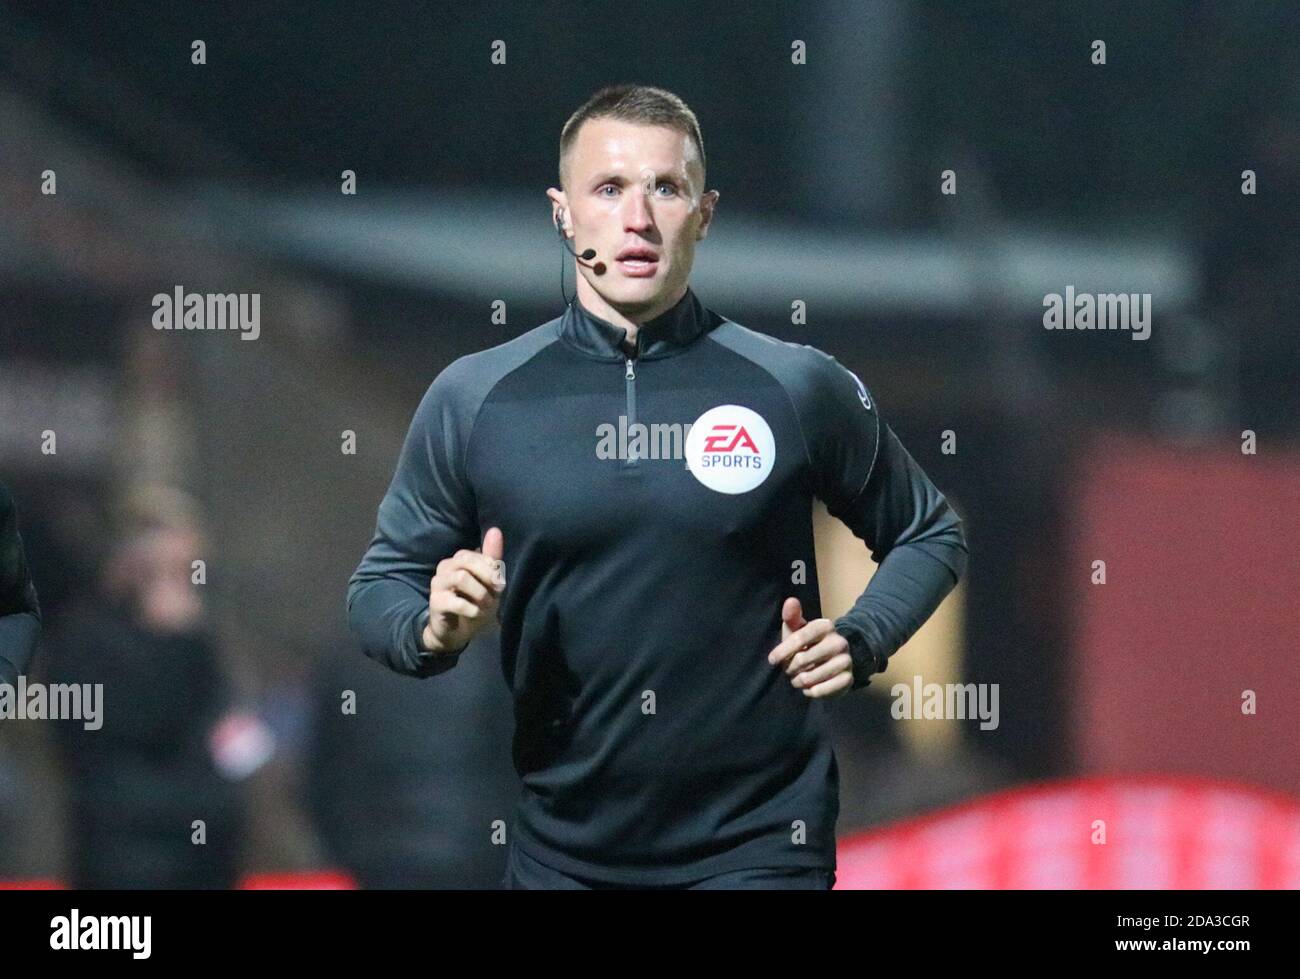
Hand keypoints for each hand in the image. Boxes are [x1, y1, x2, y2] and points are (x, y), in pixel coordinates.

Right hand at [421, 527, 505, 654]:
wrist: (457, 632)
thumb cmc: (475, 602)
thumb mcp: (489, 581)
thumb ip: (492, 557)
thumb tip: (495, 530)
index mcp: (458, 559)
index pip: (476, 554)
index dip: (491, 568)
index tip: (501, 583)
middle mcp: (444, 567)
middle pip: (467, 561)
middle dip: (487, 577)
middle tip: (497, 593)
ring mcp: (437, 584)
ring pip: (461, 578)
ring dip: (480, 594)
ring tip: (486, 605)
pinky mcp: (435, 602)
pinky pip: (456, 602)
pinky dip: (472, 609)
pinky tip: (476, 614)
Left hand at [766, 597, 852, 698]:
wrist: (834, 662)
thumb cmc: (807, 644)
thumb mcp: (797, 630)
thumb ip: (792, 617)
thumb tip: (790, 600)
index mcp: (825, 626)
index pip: (799, 638)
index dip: (782, 651)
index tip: (772, 660)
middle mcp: (839, 641)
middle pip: (802, 660)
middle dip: (790, 668)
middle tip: (790, 670)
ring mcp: (846, 660)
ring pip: (810, 677)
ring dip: (798, 682)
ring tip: (798, 679)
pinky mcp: (848, 679)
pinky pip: (821, 690)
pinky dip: (811, 692)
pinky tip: (810, 688)